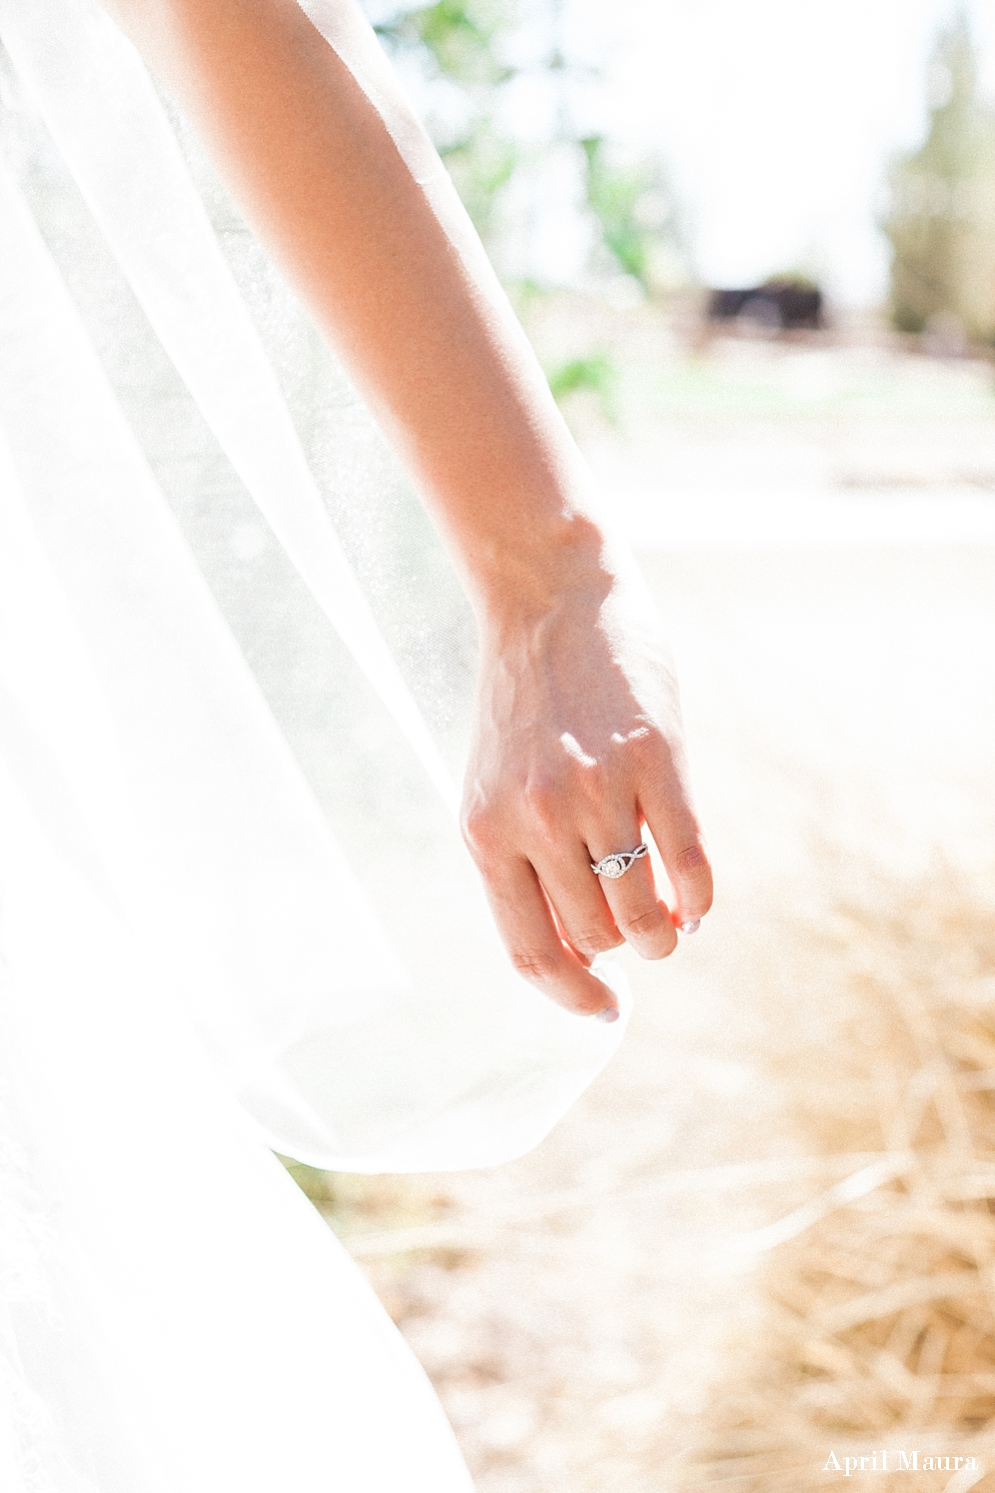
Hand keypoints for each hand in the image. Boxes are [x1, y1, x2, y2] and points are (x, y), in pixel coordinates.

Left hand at [461, 558, 711, 1017]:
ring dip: (663, 933)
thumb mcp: (495, 789)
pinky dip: (699, 899)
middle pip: (597, 936)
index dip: (574, 996)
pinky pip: (690, 865)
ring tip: (668, 921)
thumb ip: (523, 868)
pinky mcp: (658, 760)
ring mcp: (599, 790)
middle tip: (638, 930)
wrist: (552, 600)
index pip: (531, 953)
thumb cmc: (526, 707)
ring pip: (643, 912)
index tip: (606, 1010)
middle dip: (624, 948)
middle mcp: (536, 818)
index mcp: (485, 832)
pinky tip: (696, 902)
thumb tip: (580, 956)